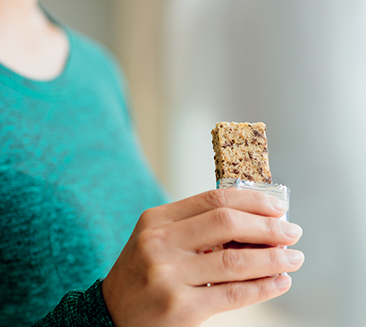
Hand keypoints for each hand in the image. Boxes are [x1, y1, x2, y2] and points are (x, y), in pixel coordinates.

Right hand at [102, 188, 303, 326]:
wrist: (112, 312)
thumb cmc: (143, 270)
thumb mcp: (160, 238)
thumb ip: (197, 227)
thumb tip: (252, 223)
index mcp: (157, 219)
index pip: (214, 199)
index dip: (252, 200)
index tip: (277, 206)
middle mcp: (160, 243)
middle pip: (227, 223)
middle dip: (268, 227)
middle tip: (292, 231)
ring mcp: (168, 276)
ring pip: (235, 261)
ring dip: (273, 258)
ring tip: (293, 257)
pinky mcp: (179, 309)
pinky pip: (232, 295)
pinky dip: (262, 287)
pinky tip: (279, 281)